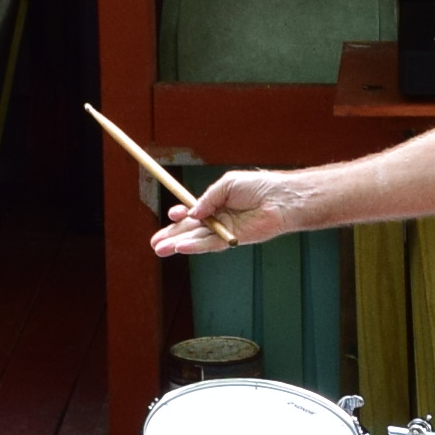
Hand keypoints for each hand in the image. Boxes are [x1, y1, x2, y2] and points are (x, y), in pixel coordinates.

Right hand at [150, 170, 283, 257]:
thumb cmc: (258, 187)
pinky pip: (211, 244)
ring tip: (160, 250)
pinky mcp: (233, 240)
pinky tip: (181, 247)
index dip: (180, 216)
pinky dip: (196, 246)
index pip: (193, 213)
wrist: (280, 198)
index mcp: (216, 204)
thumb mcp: (226, 185)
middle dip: (172, 236)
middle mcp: (219, 219)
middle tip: (154, 244)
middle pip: (191, 230)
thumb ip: (207, 199)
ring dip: (178, 244)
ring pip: (197, 240)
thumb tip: (191, 213)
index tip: (171, 214)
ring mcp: (225, 231)